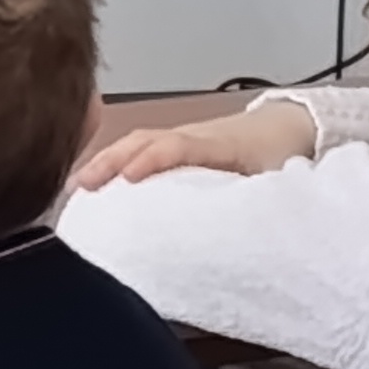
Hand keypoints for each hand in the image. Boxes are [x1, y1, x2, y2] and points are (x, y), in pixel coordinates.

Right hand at [70, 100, 316, 192]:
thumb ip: (252, 205)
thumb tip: (235, 245)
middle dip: (110, 160)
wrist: (290, 123)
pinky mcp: (179, 141)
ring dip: (107, 158)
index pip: (178, 146)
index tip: (128, 180)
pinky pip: (142, 144)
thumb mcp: (272, 182)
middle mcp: (193, 135)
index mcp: (218, 145)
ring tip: (78, 185)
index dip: (152, 160)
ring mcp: (183, 134)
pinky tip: (101, 178)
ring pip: (138, 140)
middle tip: (80, 187)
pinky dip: (118, 158)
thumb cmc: (279, 156)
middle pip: (144, 139)